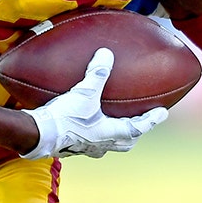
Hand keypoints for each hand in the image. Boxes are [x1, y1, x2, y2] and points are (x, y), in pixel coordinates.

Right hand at [20, 48, 167, 158]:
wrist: (38, 135)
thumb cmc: (64, 118)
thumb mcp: (83, 93)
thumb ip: (97, 74)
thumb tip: (106, 54)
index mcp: (110, 133)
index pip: (138, 128)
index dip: (151, 120)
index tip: (163, 113)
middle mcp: (102, 144)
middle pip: (126, 141)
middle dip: (136, 132)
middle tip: (143, 121)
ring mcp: (87, 148)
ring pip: (109, 144)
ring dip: (116, 135)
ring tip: (117, 123)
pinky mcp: (72, 147)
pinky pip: (91, 141)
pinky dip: (97, 133)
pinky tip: (88, 123)